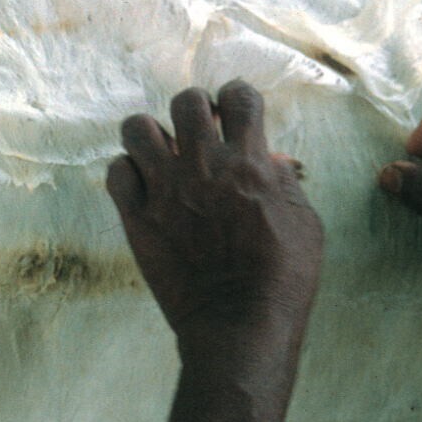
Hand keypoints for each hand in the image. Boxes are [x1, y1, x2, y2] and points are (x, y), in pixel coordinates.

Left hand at [107, 80, 324, 342]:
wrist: (238, 324)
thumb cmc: (282, 278)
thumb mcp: (305, 222)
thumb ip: (284, 182)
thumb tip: (270, 158)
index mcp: (249, 163)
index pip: (238, 97)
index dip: (236, 98)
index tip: (234, 114)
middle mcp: (203, 168)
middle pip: (185, 101)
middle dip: (193, 108)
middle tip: (198, 132)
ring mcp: (164, 191)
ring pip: (137, 128)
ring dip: (151, 135)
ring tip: (162, 154)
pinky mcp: (136, 218)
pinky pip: (116, 171)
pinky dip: (127, 172)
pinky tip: (143, 186)